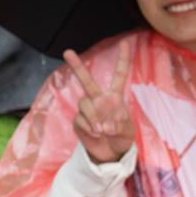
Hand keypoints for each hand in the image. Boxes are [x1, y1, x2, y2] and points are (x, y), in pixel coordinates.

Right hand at [64, 42, 133, 163]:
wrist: (110, 154)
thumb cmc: (122, 138)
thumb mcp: (128, 131)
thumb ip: (120, 125)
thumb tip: (105, 125)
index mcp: (114, 97)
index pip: (119, 75)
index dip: (122, 59)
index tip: (125, 43)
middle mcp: (99, 100)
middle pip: (86, 80)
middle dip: (77, 66)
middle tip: (67, 52)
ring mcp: (87, 110)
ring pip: (84, 104)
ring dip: (93, 116)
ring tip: (101, 130)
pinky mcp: (78, 122)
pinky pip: (80, 120)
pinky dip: (88, 128)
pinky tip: (96, 134)